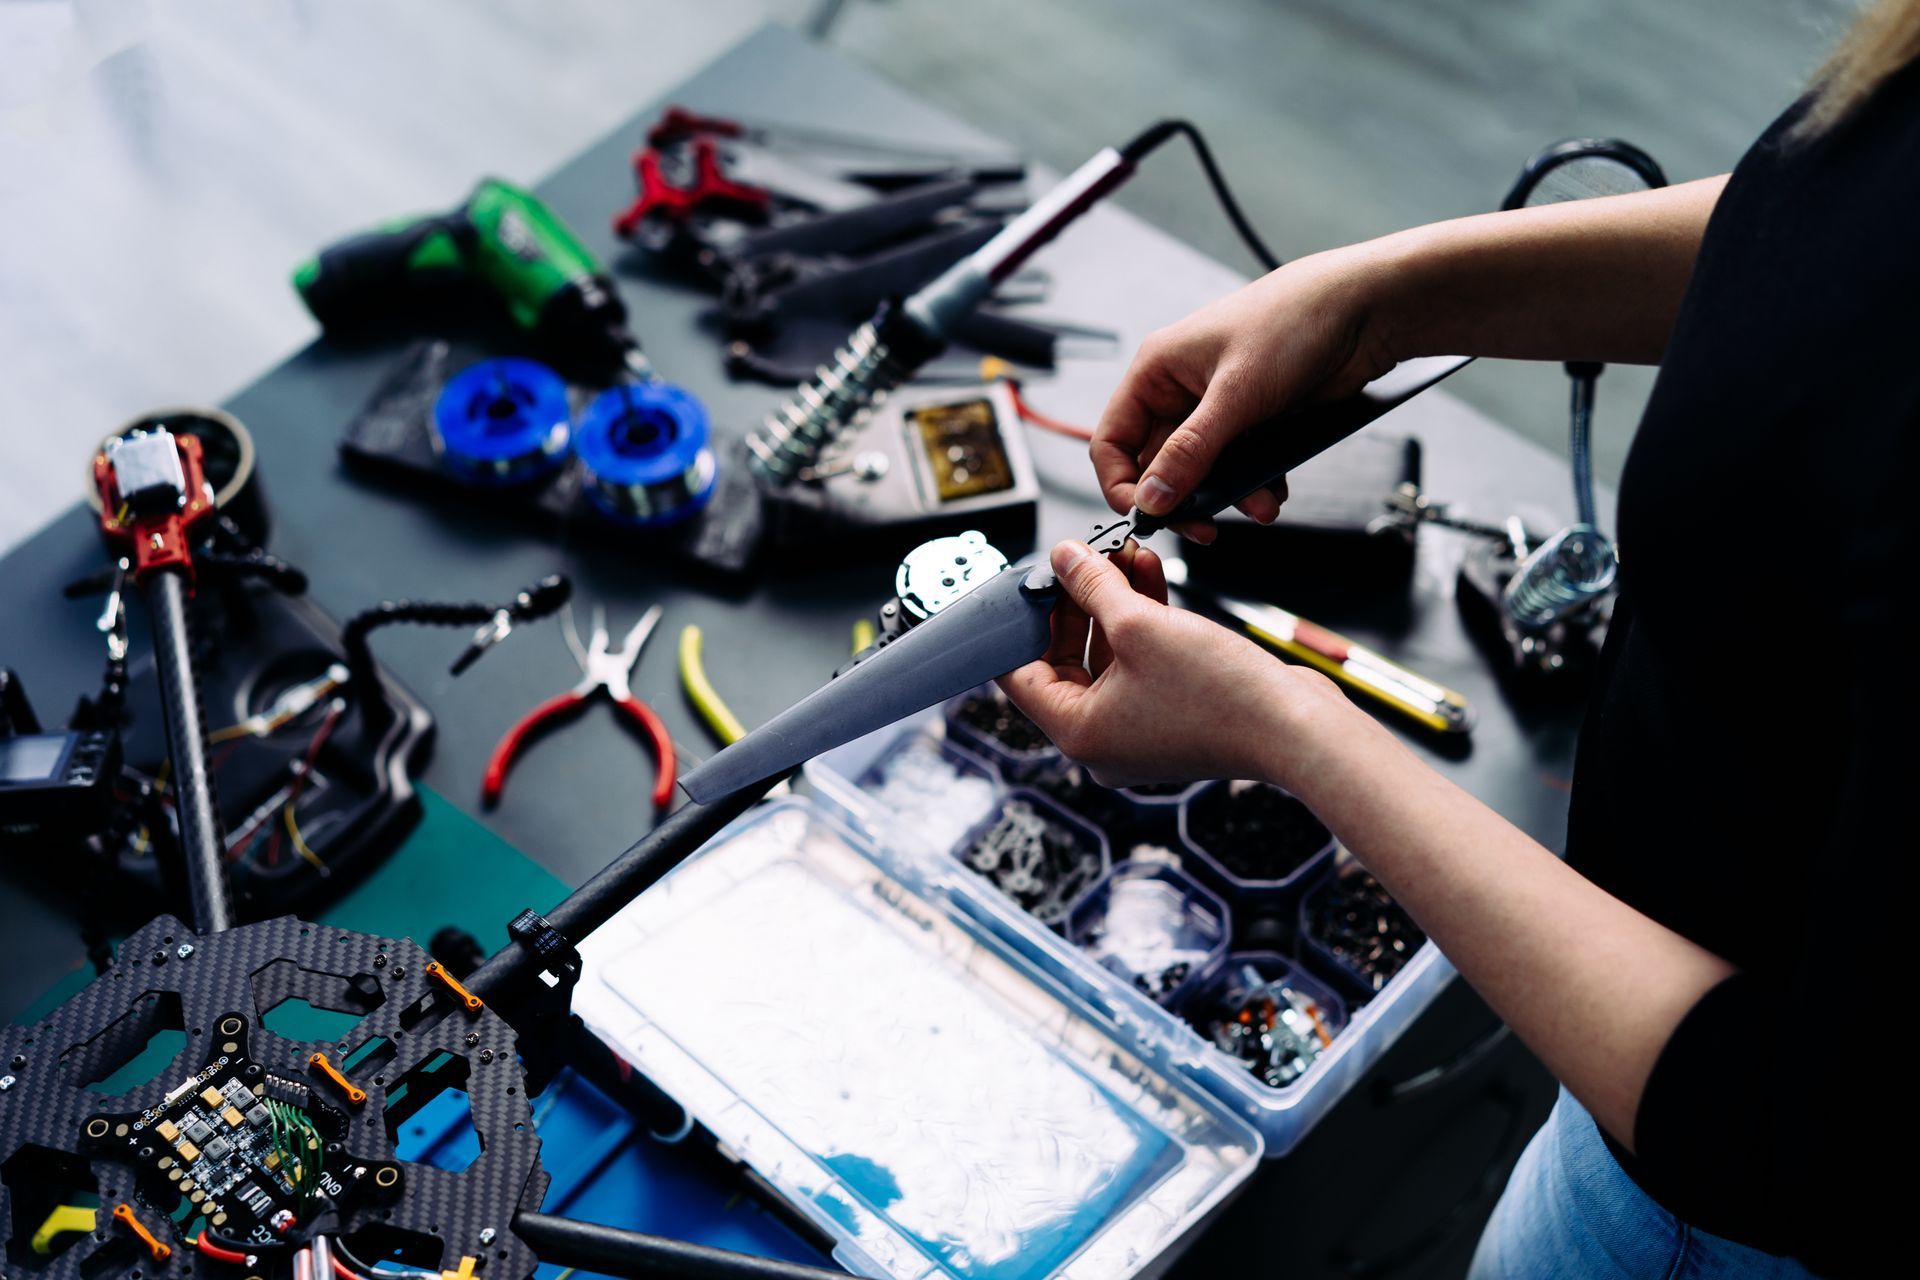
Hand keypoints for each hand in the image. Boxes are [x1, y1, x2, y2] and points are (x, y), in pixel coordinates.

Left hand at [998, 539, 1339, 788]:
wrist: (1297, 729)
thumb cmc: (1219, 692)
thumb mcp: (1141, 624)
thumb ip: (1093, 586)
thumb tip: (1063, 557)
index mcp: (1078, 733)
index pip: (1019, 676)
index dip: (1020, 621)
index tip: (1029, 580)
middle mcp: (1101, 741)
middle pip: (1063, 662)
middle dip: (1076, 603)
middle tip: (1080, 558)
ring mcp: (1138, 732)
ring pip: (1108, 657)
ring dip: (1114, 603)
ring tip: (1122, 552)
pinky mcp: (1172, 718)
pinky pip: (1141, 664)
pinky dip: (1142, 624)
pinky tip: (1149, 574)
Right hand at [1092, 246, 1400, 539]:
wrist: (1364, 308)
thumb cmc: (1294, 321)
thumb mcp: (1235, 394)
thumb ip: (1190, 452)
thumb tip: (1152, 499)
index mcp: (1157, 371)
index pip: (1113, 442)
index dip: (1124, 485)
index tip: (1150, 517)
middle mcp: (1181, 390)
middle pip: (1158, 465)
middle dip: (1184, 498)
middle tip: (1205, 525)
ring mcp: (1219, 407)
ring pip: (1202, 472)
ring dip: (1227, 496)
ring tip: (1260, 505)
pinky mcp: (1254, 421)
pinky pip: (1238, 467)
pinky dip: (1255, 485)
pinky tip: (1276, 491)